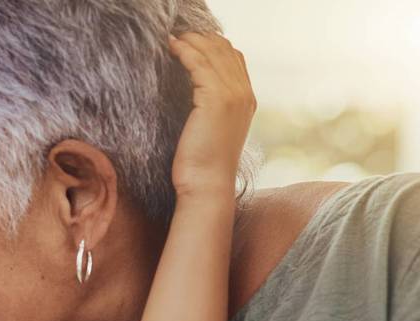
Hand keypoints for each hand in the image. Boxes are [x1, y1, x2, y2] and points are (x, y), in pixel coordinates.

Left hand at [168, 33, 255, 198]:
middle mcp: (244, 94)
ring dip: (191, 41)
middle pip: (225, 51)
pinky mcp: (215, 99)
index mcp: (247, 100)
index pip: (234, 58)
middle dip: (201, 38)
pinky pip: (199, 64)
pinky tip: (172, 48)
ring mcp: (232, 95)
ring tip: (172, 38)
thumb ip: (209, 107)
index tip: (192, 41)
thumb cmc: (202, 164)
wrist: (206, 185)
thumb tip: (191, 91)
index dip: (214, 45)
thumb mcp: (211, 129)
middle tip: (179, 35)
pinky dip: (185, 51)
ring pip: (212, 53)